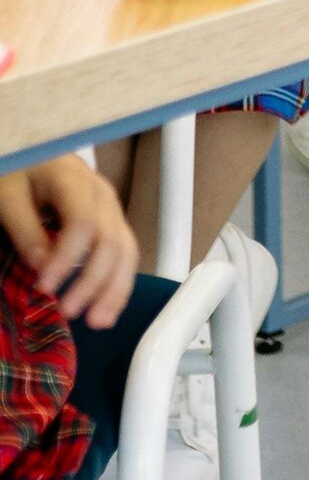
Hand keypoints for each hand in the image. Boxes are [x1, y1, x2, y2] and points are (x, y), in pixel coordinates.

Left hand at [0, 160, 139, 328]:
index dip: (66, 259)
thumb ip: (25, 229)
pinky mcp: (111, 222)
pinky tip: (109, 308)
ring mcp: (111, 209)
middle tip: (68, 313)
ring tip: (100, 322)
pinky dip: (120, 283)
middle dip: (94, 281)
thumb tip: (42, 267)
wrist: (35, 157)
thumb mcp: (9, 196)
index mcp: (75, 182)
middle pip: (111, 240)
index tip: (42, 287)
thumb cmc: (20, 174)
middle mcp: (102, 195)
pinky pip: (125, 253)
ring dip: (116, 288)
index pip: (83, 224)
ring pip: (127, 249)